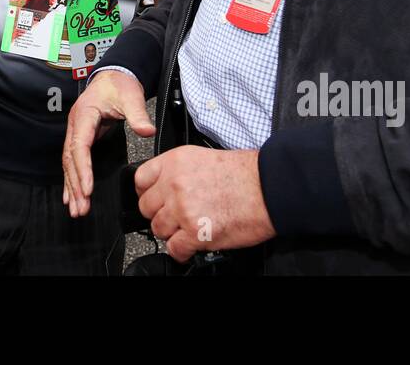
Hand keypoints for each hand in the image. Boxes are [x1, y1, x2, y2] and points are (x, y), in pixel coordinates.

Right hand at [62, 71, 154, 216]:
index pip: (79, 147)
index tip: (87, 188)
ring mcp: (76, 131)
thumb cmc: (119, 84)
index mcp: (84, 115)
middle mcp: (76, 125)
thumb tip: (146, 130)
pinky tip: (72, 195)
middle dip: (75, 185)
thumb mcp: (130, 97)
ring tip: (77, 208)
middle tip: (81, 206)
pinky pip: (73, 161)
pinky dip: (71, 180)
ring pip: (69, 164)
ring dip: (72, 187)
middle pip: (70, 160)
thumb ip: (137, 115)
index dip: (83, 169)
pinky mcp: (81, 137)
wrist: (114, 74)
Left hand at [134, 147, 275, 262]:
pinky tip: (193, 244)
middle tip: (176, 216)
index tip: (154, 199)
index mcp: (175, 162)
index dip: (146, 193)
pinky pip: (175, 249)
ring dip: (172, 233)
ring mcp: (183, 209)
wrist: (269, 188)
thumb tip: (166, 186)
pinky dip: (183, 251)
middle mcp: (174, 184)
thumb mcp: (203, 158)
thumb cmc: (245, 174)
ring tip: (188, 229)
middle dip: (161, 214)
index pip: (141, 179)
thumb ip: (180, 172)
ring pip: (158, 229)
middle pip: (147, 207)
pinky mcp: (195, 233)